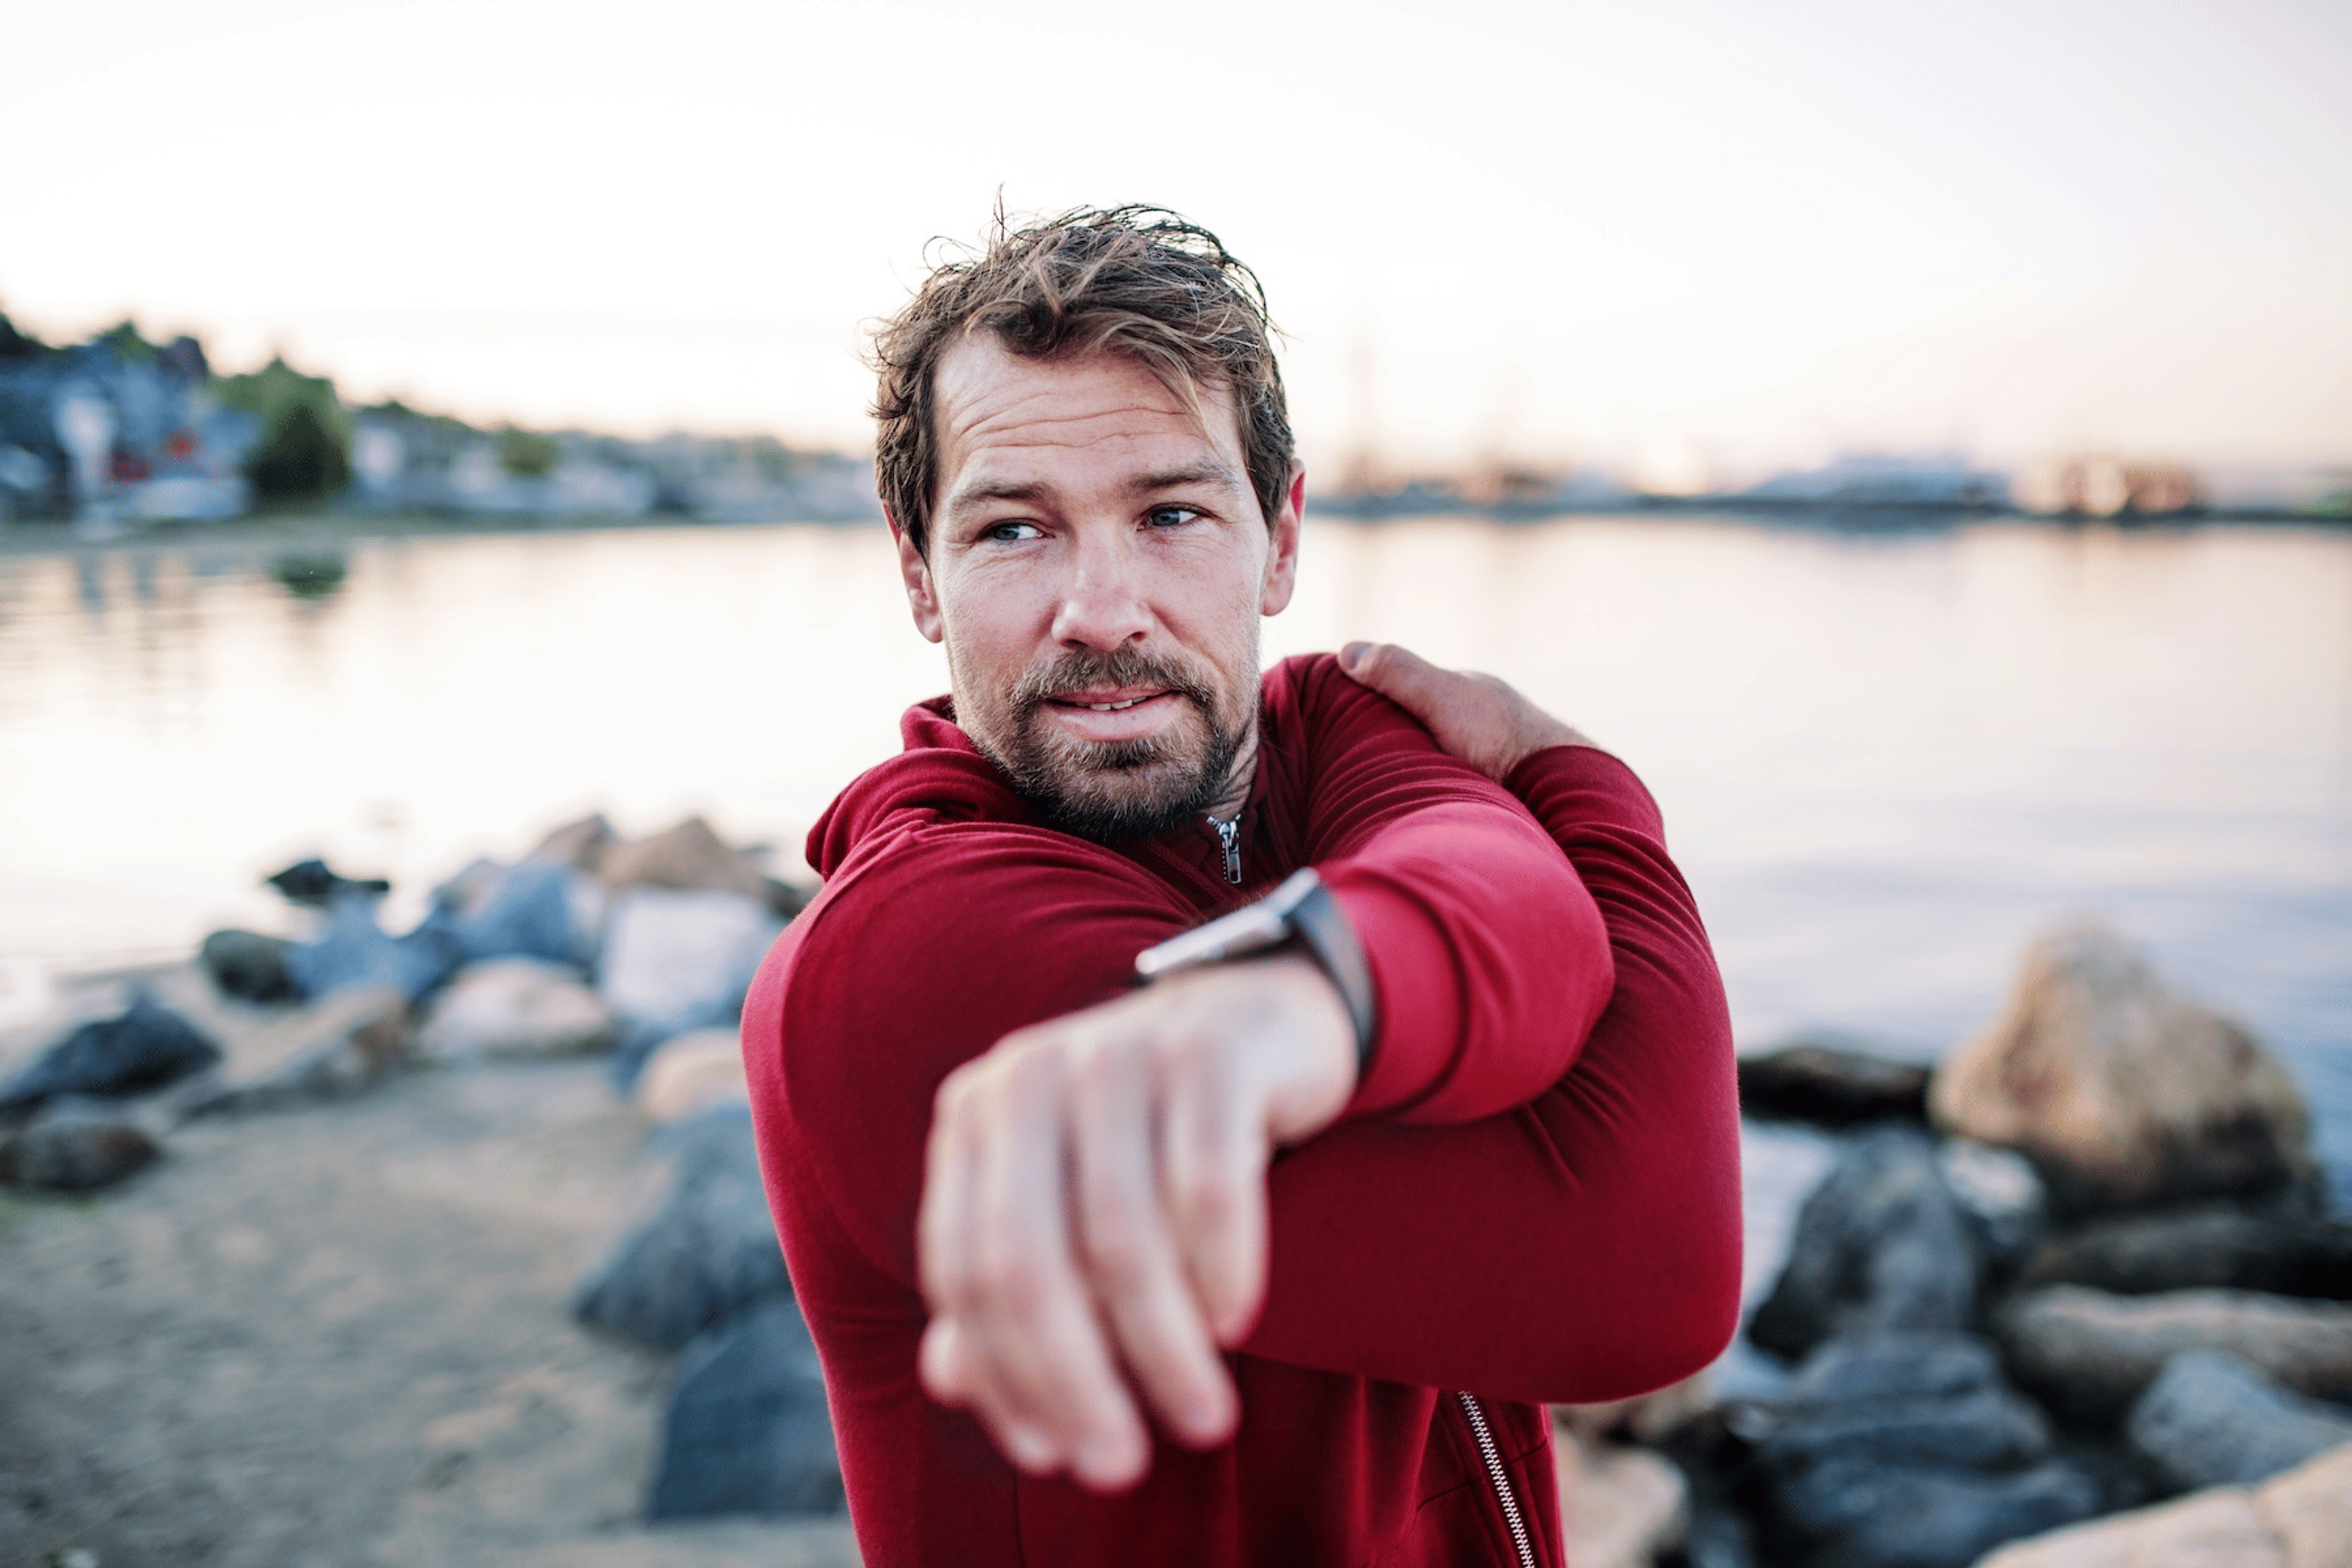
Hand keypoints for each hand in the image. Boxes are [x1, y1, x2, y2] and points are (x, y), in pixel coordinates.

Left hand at [916, 954, 1355, 1490]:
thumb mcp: (1067, 1200)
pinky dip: (1220, 1269)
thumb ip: (1005, 1281)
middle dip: (1075, 1380)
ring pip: (1121, 1237)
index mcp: (977, 1113)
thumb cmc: (1150, 1136)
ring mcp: (1118, 1053)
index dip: (1002, 1375)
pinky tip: (1234, 1322)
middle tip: (1122, 1463)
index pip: (962, 1269)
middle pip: (1027, 1261)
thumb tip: (949, 1380)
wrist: (1261, 1020)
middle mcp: (1032, 1074)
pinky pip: (1207, 1186)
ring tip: (1202, 1416)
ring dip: (1162, 1349)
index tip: (1054, 1455)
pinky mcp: (1208, 1053)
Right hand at [1337, 641, 1598, 780]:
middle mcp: (1483, 723)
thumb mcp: (1441, 696)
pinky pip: (1460, 790)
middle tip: (1355, 763)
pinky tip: (1424, 810)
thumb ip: (1398, 673)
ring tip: (1383, 793)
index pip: (1412, 689)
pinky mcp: (1503, 798)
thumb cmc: (1502, 739)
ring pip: (1442, 760)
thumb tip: (1348, 651)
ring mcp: (1495, 760)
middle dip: (1396, 738)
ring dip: (1417, 773)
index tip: (1340, 718)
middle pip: (1426, 725)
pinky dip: (1439, 795)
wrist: (1563, 792)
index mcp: (1468, 694)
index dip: (1376, 700)